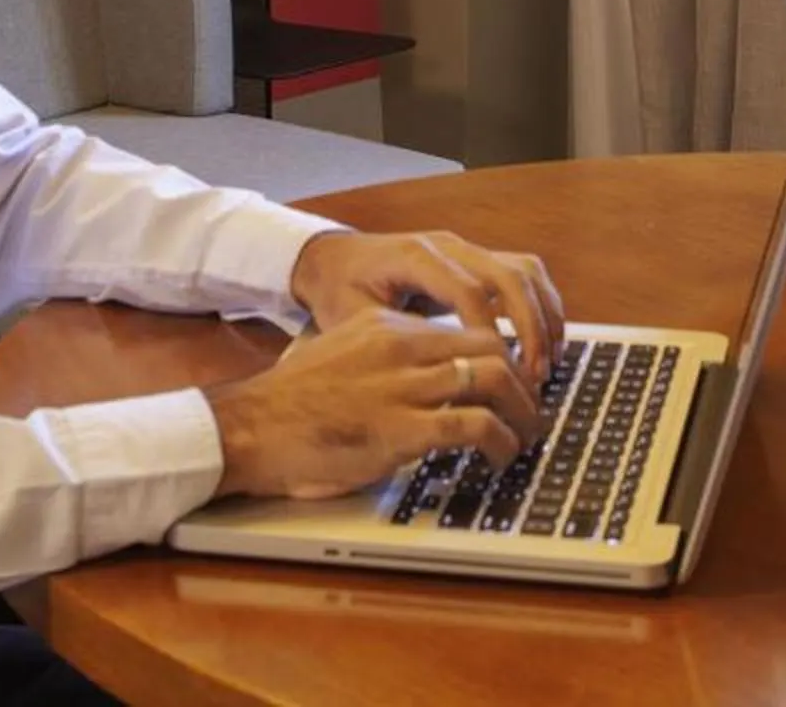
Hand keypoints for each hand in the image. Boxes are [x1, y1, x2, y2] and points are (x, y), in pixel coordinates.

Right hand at [202, 310, 537, 499]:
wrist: (251, 428)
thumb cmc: (291, 404)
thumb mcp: (341, 356)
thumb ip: (384, 360)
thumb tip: (426, 380)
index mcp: (386, 328)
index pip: (466, 330)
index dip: (501, 359)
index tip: (513, 384)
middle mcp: (400, 348)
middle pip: (491, 349)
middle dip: (524, 383)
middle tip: (533, 411)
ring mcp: (402, 387)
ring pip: (492, 381)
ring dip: (523, 413)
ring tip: (527, 437)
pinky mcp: (401, 429)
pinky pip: (475, 427)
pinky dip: (500, 443)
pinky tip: (499, 458)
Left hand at [288, 229, 564, 390]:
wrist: (333, 257)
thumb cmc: (339, 290)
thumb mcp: (353, 319)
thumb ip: (392, 343)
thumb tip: (433, 384)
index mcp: (416, 257)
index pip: (469, 291)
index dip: (489, 335)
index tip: (499, 377)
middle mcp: (449, 246)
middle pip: (509, 275)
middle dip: (530, 327)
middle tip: (534, 376)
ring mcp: (466, 249)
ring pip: (525, 270)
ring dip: (544, 316)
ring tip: (546, 363)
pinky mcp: (476, 259)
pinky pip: (522, 273)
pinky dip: (541, 306)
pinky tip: (543, 344)